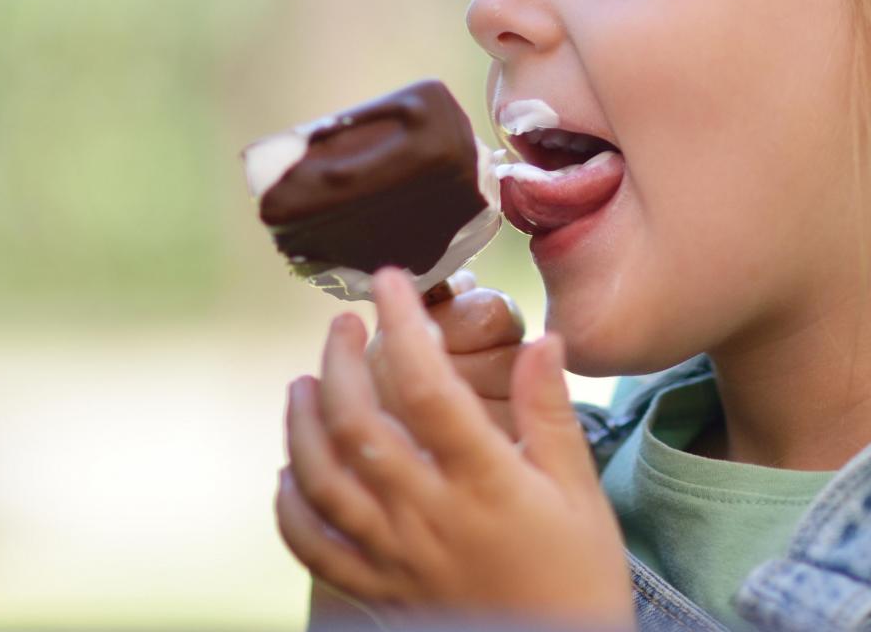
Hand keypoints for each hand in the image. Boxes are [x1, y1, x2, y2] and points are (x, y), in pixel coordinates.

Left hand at [277, 267, 635, 629]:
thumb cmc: (580, 575)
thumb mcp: (581, 491)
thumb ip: (550, 413)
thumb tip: (542, 338)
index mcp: (485, 483)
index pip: (427, 387)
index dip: (403, 325)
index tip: (390, 281)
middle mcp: (429, 516)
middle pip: (356, 425)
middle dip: (339, 361)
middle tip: (345, 323)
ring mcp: (395, 556)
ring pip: (320, 480)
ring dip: (301, 423)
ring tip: (303, 382)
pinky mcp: (378, 589)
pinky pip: (313, 547)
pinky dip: (289, 507)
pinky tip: (289, 471)